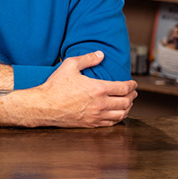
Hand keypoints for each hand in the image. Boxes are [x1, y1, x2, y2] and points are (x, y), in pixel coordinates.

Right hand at [1, 51, 136, 127]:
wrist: (44, 106)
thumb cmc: (55, 87)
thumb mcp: (69, 66)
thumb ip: (87, 59)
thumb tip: (100, 54)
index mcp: (98, 88)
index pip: (123, 88)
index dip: (132, 85)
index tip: (133, 83)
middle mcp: (100, 103)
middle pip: (126, 102)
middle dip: (132, 96)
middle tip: (133, 93)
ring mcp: (96, 115)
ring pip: (121, 114)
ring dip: (127, 108)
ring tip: (128, 103)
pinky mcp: (91, 124)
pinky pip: (111, 123)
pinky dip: (118, 118)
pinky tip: (117, 114)